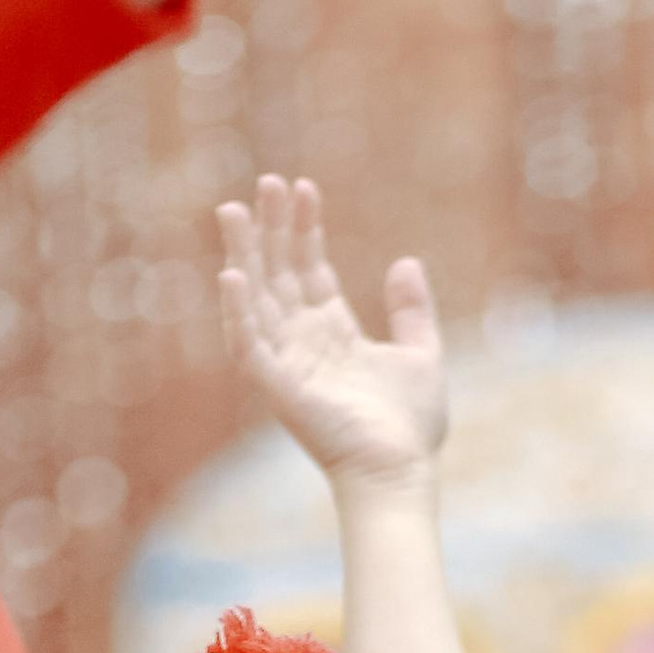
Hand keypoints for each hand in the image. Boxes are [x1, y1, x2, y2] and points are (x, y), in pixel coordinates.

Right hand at [220, 174, 447, 486]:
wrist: (401, 470)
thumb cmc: (410, 426)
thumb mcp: (421, 353)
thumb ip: (410, 310)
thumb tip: (405, 261)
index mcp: (332, 331)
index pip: (309, 268)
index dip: (304, 228)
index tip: (303, 187)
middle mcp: (302, 341)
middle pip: (278, 273)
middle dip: (270, 228)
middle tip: (265, 182)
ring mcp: (286, 362)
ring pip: (255, 298)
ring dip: (243, 254)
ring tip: (232, 210)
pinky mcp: (277, 386)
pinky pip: (248, 344)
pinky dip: (239, 311)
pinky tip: (234, 273)